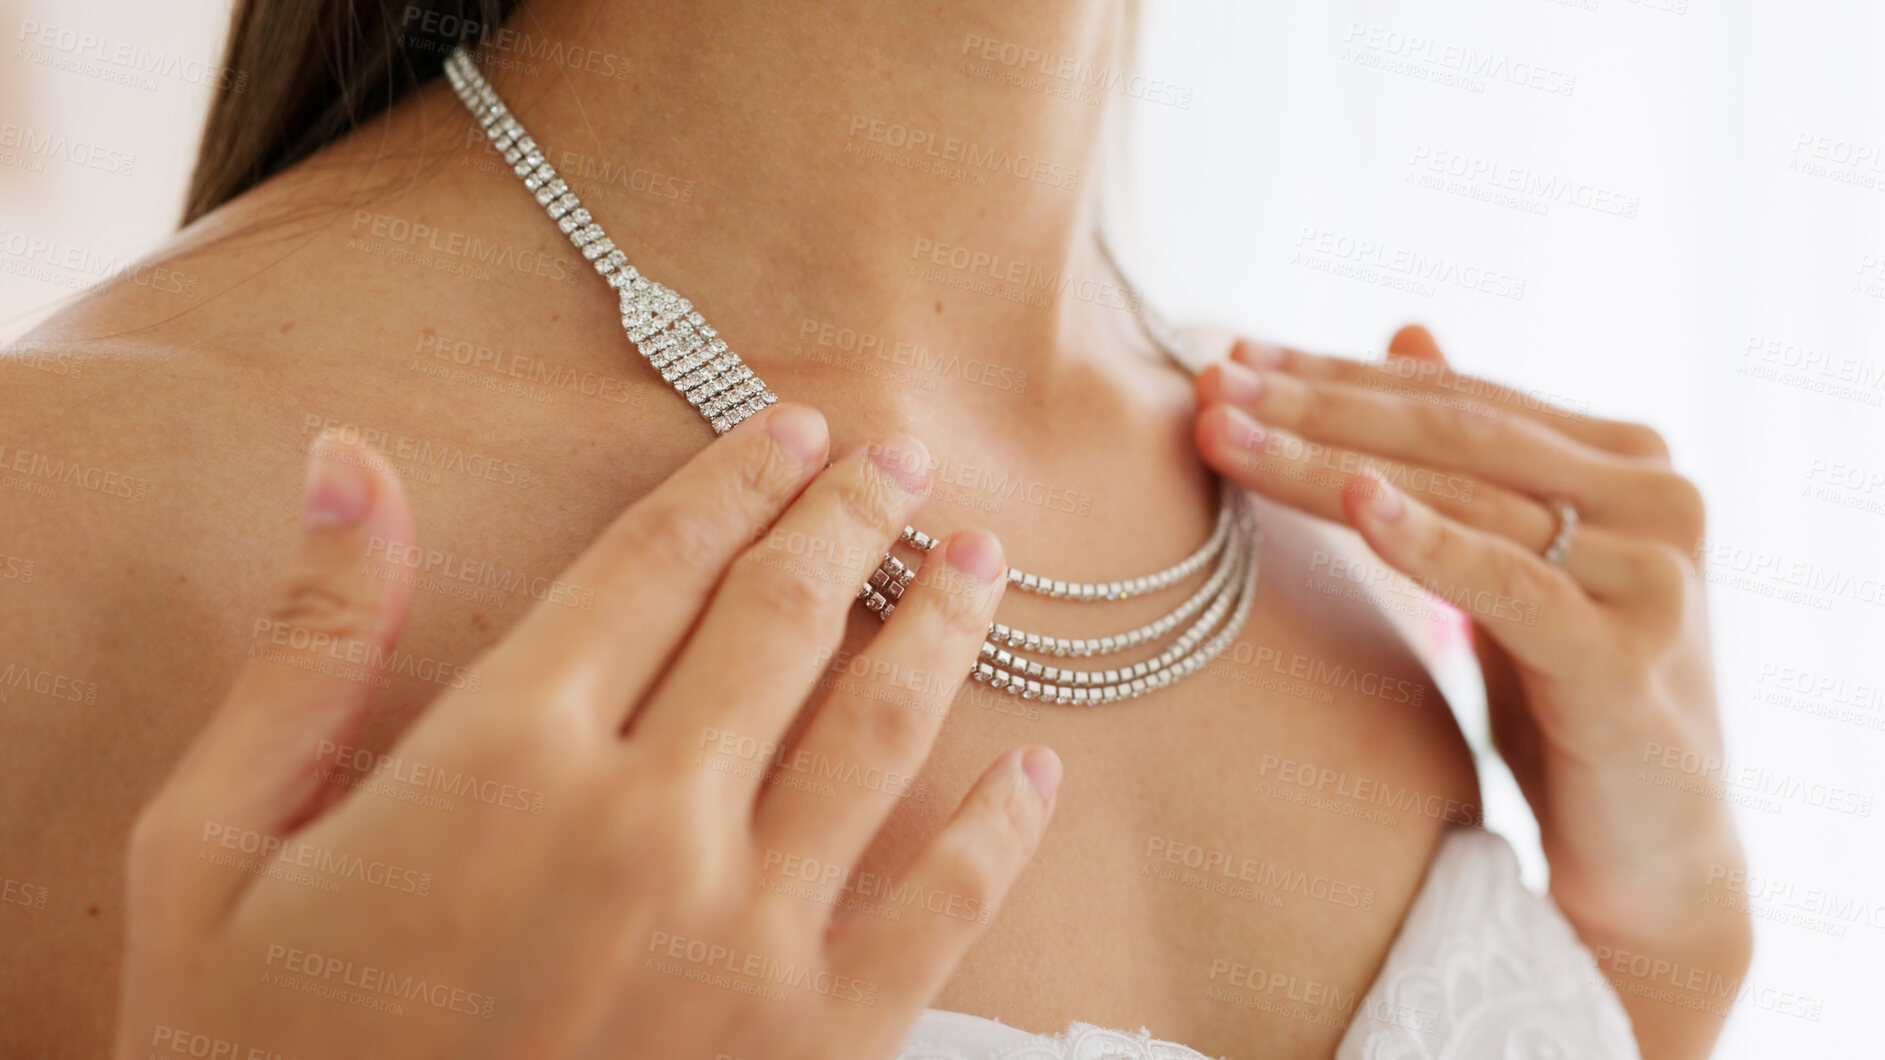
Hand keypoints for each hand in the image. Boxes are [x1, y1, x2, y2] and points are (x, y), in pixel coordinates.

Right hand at [116, 405, 1060, 1059]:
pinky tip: (1034, 771)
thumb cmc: (261, 1057)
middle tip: (897, 462)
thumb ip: (307, 651)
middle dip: (849, 522)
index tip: (794, 428)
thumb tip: (346, 462)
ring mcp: (745, 936)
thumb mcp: (214, 853)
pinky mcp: (813, 1041)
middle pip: (784, 620)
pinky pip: (943, 908)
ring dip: (943, 628)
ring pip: (883, 730)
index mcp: (503, 756)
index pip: (656, 564)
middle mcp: (645, 822)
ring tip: (976, 563)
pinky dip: (1001, 831)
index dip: (734, 480)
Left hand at [1192, 325, 1749, 1058]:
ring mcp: (1653, 575)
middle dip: (1317, 406)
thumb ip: (1477, 454)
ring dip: (1329, 464)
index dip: (1340, 373)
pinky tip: (1353, 502)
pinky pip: (1510, 588)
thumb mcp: (1515, 562)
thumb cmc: (1569, 698)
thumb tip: (1409, 327)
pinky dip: (1428, 542)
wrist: (1651, 848)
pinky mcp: (1628, 659)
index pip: (1459, 397)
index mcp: (1628, 460)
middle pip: (1452, 433)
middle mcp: (1658, 499)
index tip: (1235, 355)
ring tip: (1229, 437)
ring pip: (1463, 497)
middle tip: (1212, 383)